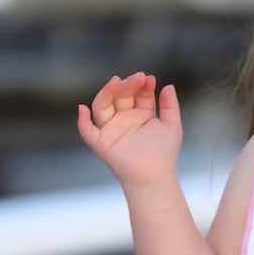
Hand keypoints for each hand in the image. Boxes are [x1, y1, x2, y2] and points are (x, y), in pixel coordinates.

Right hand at [76, 72, 181, 189]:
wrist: (155, 177)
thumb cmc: (164, 155)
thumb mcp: (172, 126)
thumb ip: (170, 105)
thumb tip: (168, 85)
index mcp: (140, 114)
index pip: (138, 94)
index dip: (142, 85)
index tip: (149, 78)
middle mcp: (124, 119)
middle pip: (120, 96)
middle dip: (128, 85)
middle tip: (138, 77)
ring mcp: (111, 130)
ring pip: (102, 106)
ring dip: (106, 93)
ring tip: (116, 82)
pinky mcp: (101, 143)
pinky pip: (87, 131)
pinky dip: (82, 121)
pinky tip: (82, 108)